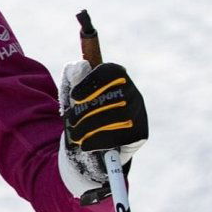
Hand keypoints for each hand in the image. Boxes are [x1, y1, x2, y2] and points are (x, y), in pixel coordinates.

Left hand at [58, 60, 148, 200]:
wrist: (90, 142)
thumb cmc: (81, 113)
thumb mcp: (73, 94)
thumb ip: (73, 77)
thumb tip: (80, 67)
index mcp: (117, 78)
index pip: (111, 72)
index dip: (92, 82)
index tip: (74, 97)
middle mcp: (132, 93)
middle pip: (114, 97)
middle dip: (87, 110)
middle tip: (70, 121)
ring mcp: (139, 113)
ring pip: (119, 116)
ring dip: (92, 126)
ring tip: (74, 135)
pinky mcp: (141, 133)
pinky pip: (123, 135)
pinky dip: (101, 141)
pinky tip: (86, 145)